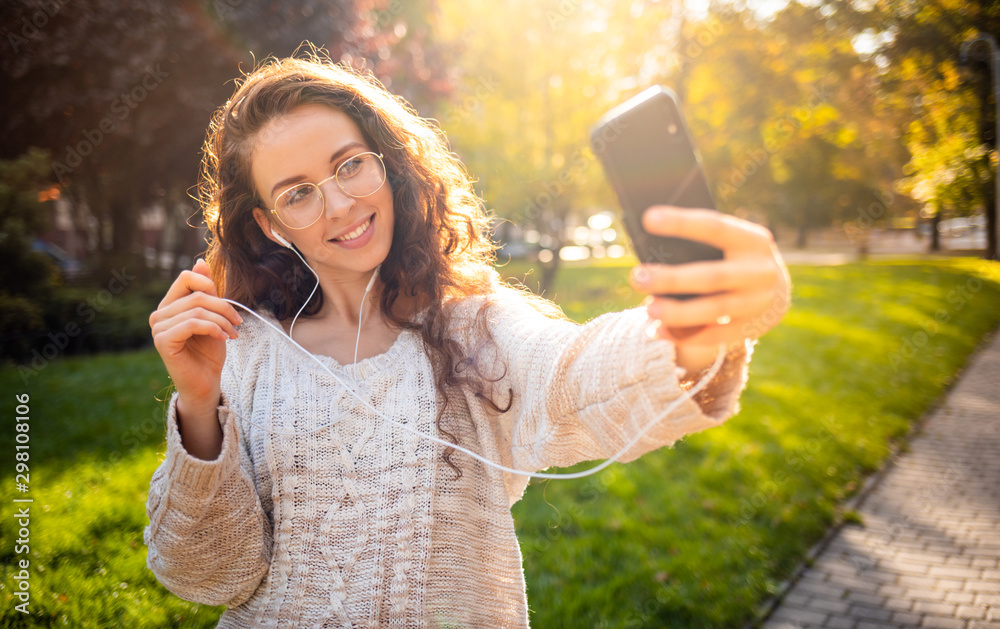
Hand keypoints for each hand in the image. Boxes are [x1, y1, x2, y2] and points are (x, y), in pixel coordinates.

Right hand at [149, 259, 242, 414]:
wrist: (205, 382)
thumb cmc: (209, 351)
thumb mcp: (213, 316)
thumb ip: (206, 291)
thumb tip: (200, 262)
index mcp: (169, 305)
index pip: (186, 277)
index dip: (210, 285)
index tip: (228, 306)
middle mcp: (159, 314)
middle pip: (197, 294)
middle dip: (224, 307)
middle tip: (238, 323)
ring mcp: (158, 328)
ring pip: (198, 309)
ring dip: (223, 321)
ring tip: (233, 334)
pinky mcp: (163, 341)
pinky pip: (193, 323)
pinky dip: (214, 328)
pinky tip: (224, 338)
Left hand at [628, 206, 790, 370]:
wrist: (775, 291)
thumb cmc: (734, 258)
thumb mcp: (730, 243)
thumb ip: (701, 244)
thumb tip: (651, 250)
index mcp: (753, 240)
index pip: (715, 227)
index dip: (682, 223)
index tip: (648, 218)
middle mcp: (760, 271)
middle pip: (712, 276)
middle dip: (672, 279)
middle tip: (638, 277)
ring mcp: (758, 302)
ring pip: (714, 310)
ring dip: (678, 312)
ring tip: (649, 308)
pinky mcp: (751, 328)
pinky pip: (715, 336)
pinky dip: (685, 335)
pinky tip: (659, 330)